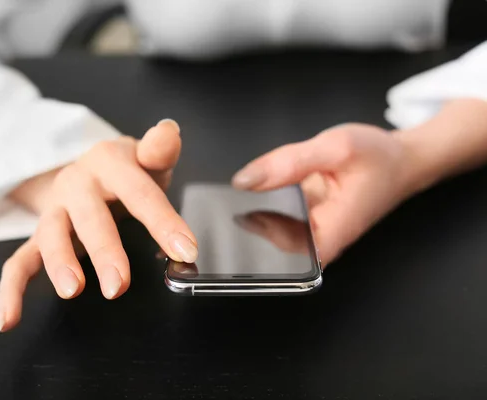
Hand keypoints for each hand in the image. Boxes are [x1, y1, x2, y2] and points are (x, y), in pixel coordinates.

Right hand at [0, 119, 197, 333]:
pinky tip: (9, 320)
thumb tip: (169, 131)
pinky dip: (10, 291)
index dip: (163, 222)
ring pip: (52, 236)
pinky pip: (19, 261)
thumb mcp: (146, 158)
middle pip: (90, 217)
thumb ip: (159, 150)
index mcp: (109, 163)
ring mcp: (56, 211)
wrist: (89, 169)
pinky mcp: (40, 235)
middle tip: (119, 283)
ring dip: (60, 263)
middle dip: (104, 250)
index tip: (185, 250)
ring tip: (73, 290)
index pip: (139, 193)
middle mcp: (78, 184)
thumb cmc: (125, 171)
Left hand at [232, 123, 412, 264]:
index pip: (280, 256)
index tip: (227, 226)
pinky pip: (277, 214)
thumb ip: (289, 162)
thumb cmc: (379, 158)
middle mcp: (319, 240)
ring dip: (250, 214)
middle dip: (244, 226)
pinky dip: (263, 202)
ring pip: (270, 229)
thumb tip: (245, 180)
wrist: (401, 160)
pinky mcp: (306, 219)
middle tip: (221, 207)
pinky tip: (252, 190)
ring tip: (230, 198)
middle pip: (270, 246)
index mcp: (330, 234)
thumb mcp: (334, 148)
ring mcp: (311, 231)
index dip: (250, 242)